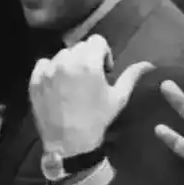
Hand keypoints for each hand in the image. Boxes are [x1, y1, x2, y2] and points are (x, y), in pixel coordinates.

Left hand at [29, 34, 153, 157]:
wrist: (69, 144)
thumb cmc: (97, 120)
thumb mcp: (119, 98)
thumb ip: (132, 76)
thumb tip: (148, 64)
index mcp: (89, 63)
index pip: (97, 40)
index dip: (103, 54)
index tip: (103, 71)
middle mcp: (67, 61)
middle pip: (80, 46)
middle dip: (87, 58)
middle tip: (89, 79)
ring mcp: (48, 70)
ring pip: (62, 55)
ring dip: (70, 64)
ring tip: (73, 84)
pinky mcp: (35, 80)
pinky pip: (44, 64)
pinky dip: (51, 70)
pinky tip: (58, 86)